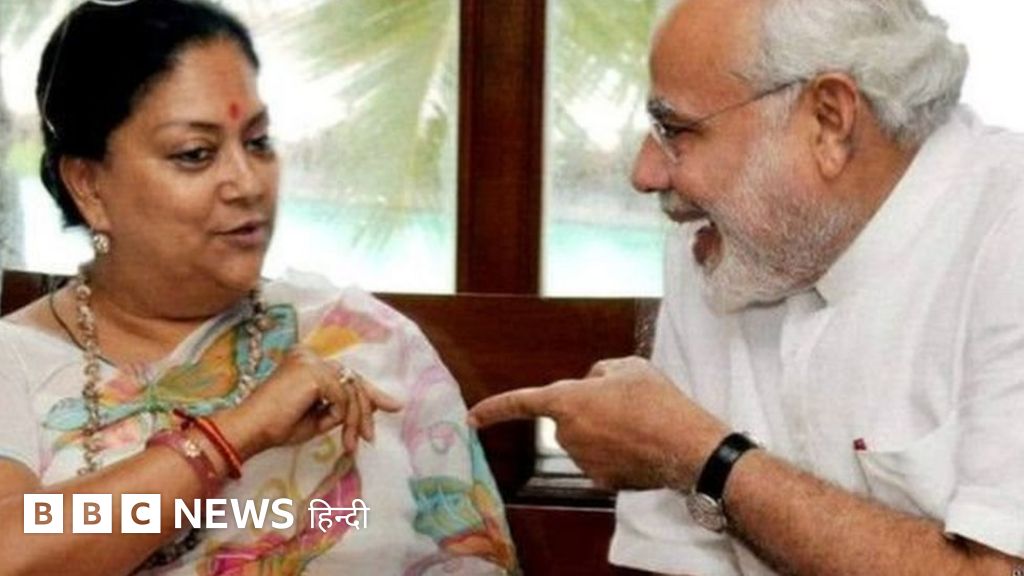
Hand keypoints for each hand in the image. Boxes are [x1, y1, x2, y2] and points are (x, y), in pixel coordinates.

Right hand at [216, 346, 402, 459]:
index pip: (345, 374)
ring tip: (352, 443)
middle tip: (371, 436)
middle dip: (367, 408)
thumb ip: (342, 407)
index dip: (370, 392)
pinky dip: (342, 417)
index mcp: (307, 361)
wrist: (250, 430)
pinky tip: (333, 429)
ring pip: (351, 390)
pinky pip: (343, 397)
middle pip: (352, 380)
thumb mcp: (319, 417)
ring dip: (355, 420)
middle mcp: (310, 355)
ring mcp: (312, 361)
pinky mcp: (313, 372)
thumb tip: (374, 404)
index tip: (393, 406)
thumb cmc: (276, 427)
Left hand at [468, 356, 727, 490]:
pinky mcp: (600, 481)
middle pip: (567, 419)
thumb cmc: (657, 400)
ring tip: (638, 424)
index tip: (471, 419)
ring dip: (602, 431)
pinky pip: (600, 460)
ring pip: (585, 440)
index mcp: (567, 401)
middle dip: (586, 410)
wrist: (686, 446)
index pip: (521, 403)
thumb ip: (599, 372)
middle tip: (624, 403)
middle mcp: (567, 434)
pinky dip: (615, 453)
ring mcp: (582, 461)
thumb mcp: (628, 366)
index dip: (494, 409)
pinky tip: (639, 446)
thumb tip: (591, 384)